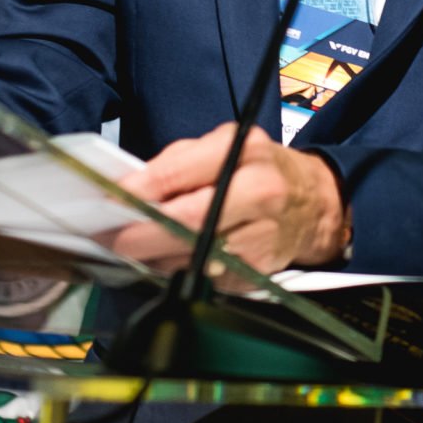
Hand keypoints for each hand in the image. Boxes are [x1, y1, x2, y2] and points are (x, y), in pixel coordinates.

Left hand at [104, 124, 349, 275]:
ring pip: (193, 256)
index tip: (111, 201)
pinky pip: (205, 277)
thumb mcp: (225, 145)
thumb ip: (178, 162)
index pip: (182, 173)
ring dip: (153, 257)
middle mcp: (260, 195)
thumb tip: (130, 187)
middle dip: (142, 233)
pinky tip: (162, 261)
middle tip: (111, 237)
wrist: (312, 204)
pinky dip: (177, 271)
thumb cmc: (260, 168)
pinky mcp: (257, 271)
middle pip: (188, 222)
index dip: (141, 190)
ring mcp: (261, 237)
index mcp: (247, 154)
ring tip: (129, 249)